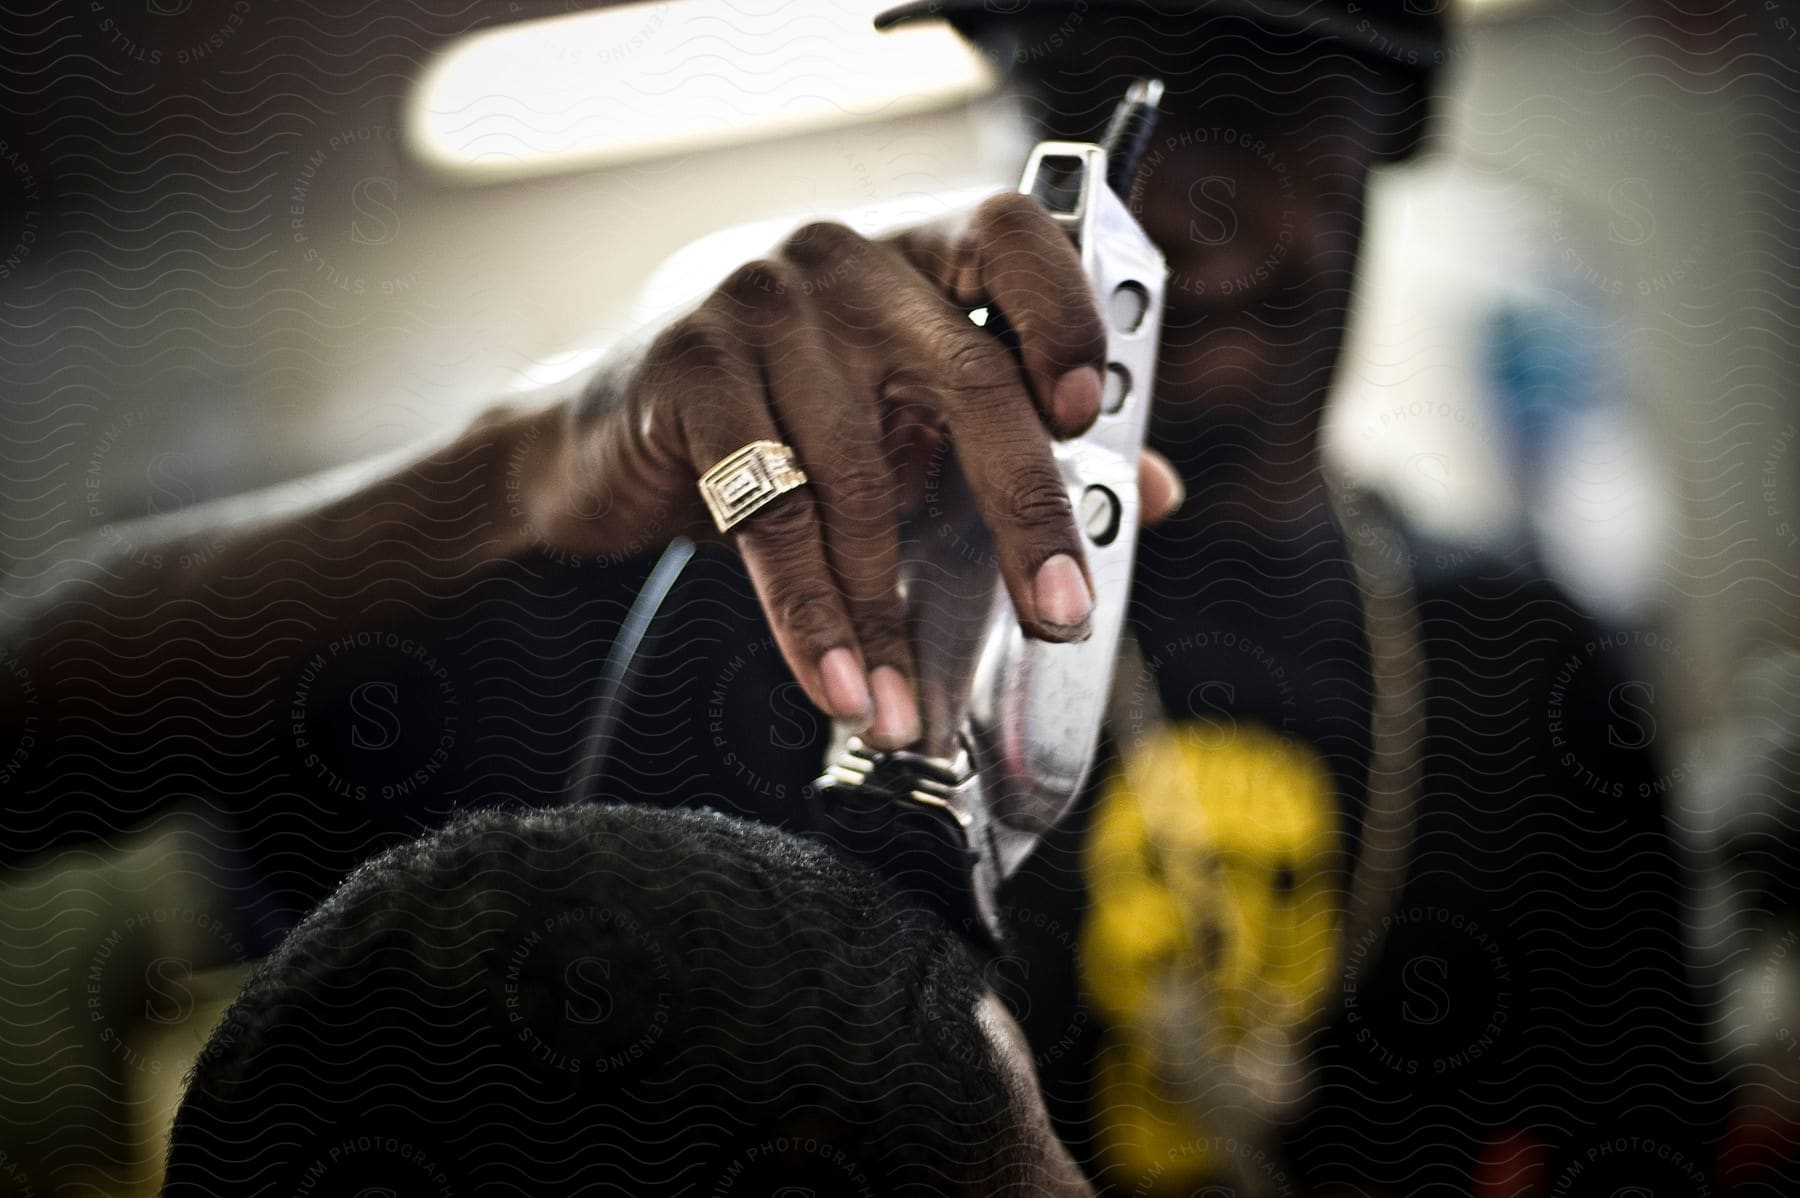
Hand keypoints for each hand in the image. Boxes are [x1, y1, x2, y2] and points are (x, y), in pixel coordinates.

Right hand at [528, 193, 1181, 748]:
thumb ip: (1020, 441)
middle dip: (1023, 510)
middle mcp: (842, 258)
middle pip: (963, 377)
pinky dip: (811, 617)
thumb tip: (1157, 494)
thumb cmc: (777, 424)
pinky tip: (841, 685)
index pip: (1012, 236)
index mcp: (913, 251)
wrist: (598, 442)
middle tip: (1057, 613)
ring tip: (911, 707)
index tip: (1087, 417)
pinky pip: (772, 513)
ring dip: (890, 611)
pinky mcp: (688, 373)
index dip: (1063, 317)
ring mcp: (756, 303)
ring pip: (858, 475)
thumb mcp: (898, 419)